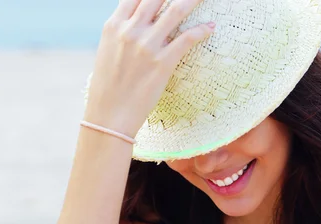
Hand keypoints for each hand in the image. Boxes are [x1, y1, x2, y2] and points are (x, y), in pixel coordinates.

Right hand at [83, 0, 214, 136]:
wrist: (110, 114)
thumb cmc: (109, 85)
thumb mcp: (109, 49)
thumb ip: (124, 30)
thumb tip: (139, 18)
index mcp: (114, 25)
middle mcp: (130, 31)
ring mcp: (148, 46)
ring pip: (176, 10)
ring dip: (194, 0)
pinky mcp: (163, 63)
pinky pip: (187, 38)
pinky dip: (202, 29)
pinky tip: (211, 26)